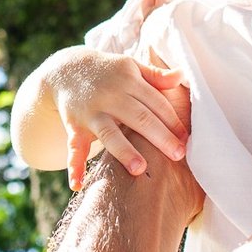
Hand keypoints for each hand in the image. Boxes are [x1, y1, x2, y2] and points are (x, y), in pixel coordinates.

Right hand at [46, 51, 187, 188]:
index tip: (186, 139)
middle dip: (160, 137)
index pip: (156, 102)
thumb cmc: (109, 72)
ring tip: (140, 169)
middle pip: (139, 118)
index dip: (172, 120)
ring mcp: (92, 112)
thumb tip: (182, 76)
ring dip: (124, 151)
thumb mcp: (131, 67)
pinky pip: (74, 147)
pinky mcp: (75, 126)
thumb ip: (156, 75)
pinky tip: (77, 184)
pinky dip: (74, 166)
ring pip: (109, 134)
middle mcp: (111, 96)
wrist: (65, 70)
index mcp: (128, 81)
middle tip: (178, 155)